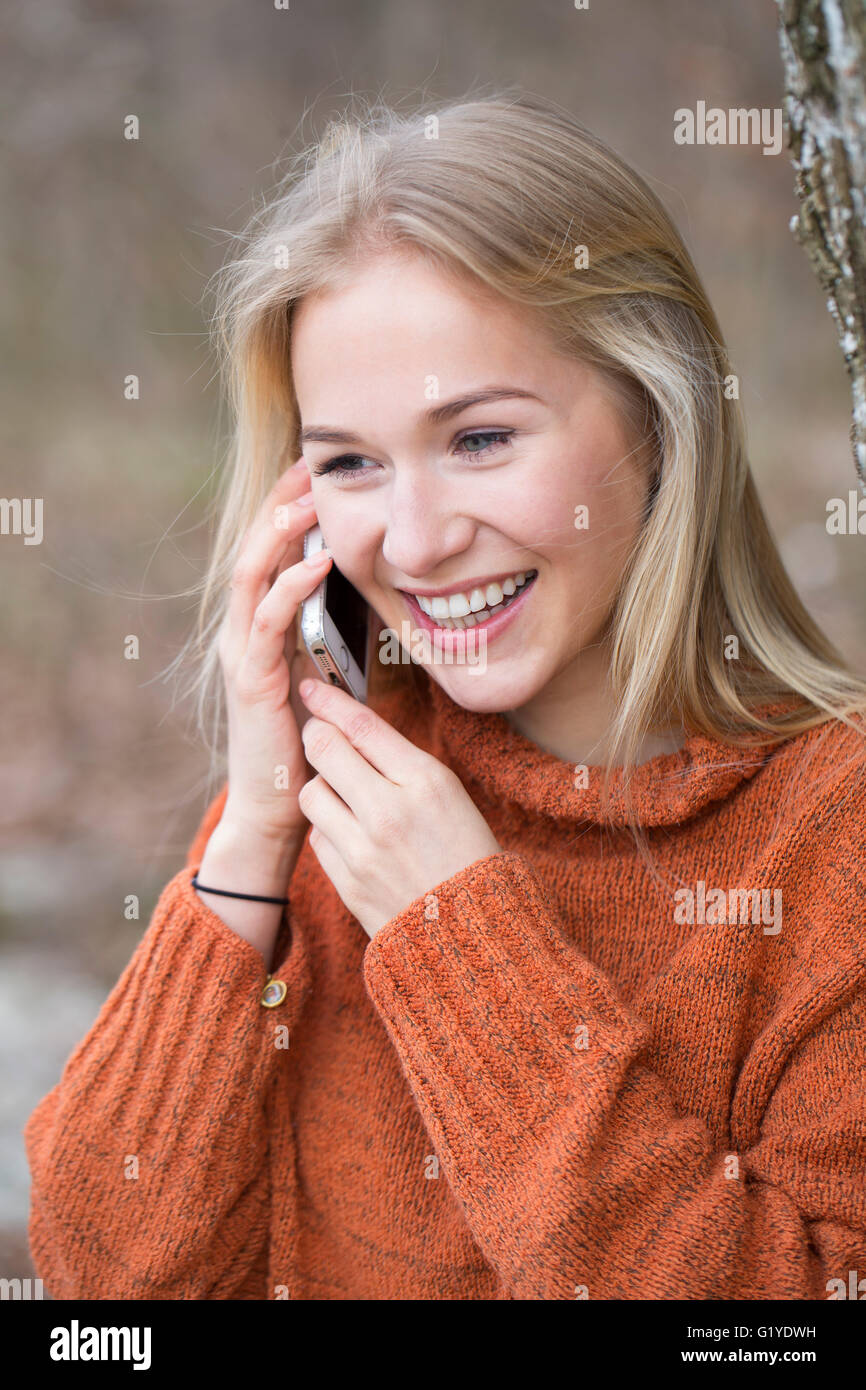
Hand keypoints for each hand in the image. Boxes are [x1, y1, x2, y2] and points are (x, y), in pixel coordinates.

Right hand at [217, 456, 332, 841]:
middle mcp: (241, 632)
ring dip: (280, 532)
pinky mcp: (251, 678)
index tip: (317, 472)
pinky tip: (317, 561)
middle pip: (253, 549)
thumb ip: (322, 637)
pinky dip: (291, 585)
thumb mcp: (317, 676)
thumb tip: (352, 600)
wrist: (277, 804)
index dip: (287, 509)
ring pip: (252, 574)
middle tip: (309, 463)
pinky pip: (268, 620)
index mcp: (258, 628)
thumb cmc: (303, 742)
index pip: (268, 553)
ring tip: (309, 499)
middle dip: (280, 504)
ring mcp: (241, 652)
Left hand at [296, 677, 502, 938]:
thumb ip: (401, 763)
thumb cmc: (467, 854)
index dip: (330, 701)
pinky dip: (328, 828)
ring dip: (321, 785)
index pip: (362, 726)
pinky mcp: (346, 881)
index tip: (312, 687)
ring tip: (345, 794)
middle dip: (316, 735)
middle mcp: (390, 812)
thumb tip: (351, 730)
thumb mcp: (450, 795)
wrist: (472, 931)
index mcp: (426, 782)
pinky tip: (352, 833)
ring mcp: (364, 849)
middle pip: (324, 749)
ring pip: (311, 792)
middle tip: (320, 734)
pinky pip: (317, 836)